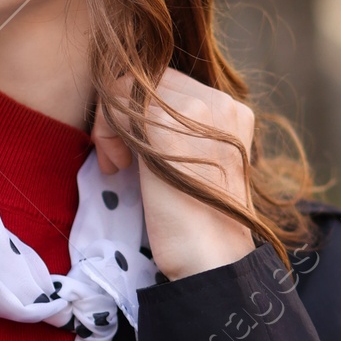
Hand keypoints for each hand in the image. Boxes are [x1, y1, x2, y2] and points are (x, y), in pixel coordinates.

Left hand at [95, 68, 254, 279]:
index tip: (132, 155)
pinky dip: (106, 134)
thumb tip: (133, 102)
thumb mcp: (195, 161)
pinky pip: (117, 105)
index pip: (169, 84)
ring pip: (128, 88)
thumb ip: (180, 129)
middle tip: (119, 160)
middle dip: (123, 116)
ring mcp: (196, 111)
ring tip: (118, 166)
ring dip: (112, 126)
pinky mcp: (166, 128)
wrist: (210, 260)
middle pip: (148, 80)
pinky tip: (117, 168)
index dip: (141, 114)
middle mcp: (222, 102)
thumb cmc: (198, 221)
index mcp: (233, 110)